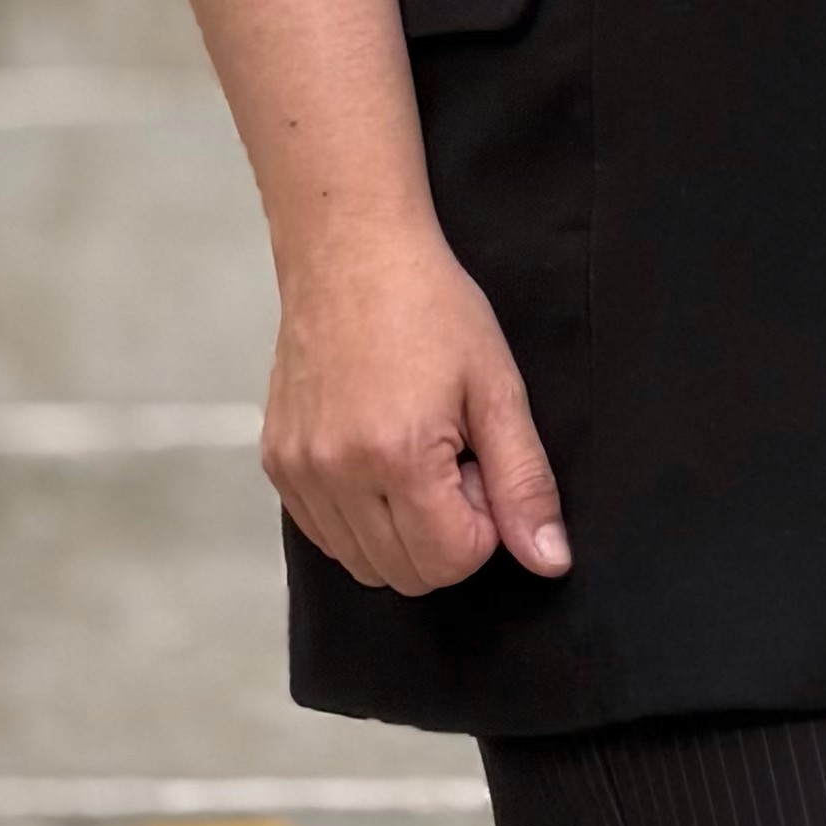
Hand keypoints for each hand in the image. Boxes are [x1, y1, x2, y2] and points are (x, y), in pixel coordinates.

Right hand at [261, 217, 570, 596]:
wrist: (350, 251)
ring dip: (400, 529)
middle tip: (450, 456)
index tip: (478, 463)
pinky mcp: (277, 464)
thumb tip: (549, 561)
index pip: (452, 561)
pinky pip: (325, 534)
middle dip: (444, 533)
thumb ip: (524, 482)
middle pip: (407, 574)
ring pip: (362, 563)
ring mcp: (298, 472)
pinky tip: (376, 455)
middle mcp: (336, 473)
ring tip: (414, 452)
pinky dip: (359, 518)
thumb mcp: (498, 388)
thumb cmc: (429, 306)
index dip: (483, 523)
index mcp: (397, 456)